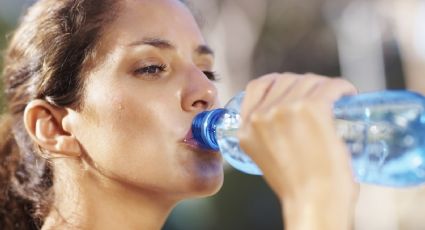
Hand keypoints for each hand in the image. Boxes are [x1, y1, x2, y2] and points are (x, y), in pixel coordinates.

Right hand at [238, 72, 357, 229]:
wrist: (313, 202)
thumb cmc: (297, 188)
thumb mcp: (267, 158)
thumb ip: (268, 135)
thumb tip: (287, 122)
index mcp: (246, 128)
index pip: (258, 86)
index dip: (279, 84)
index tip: (293, 88)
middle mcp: (262, 115)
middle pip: (286, 80)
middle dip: (305, 85)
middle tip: (321, 97)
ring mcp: (285, 109)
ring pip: (309, 80)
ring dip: (324, 86)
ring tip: (337, 98)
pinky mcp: (312, 108)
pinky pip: (330, 85)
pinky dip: (342, 88)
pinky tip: (347, 95)